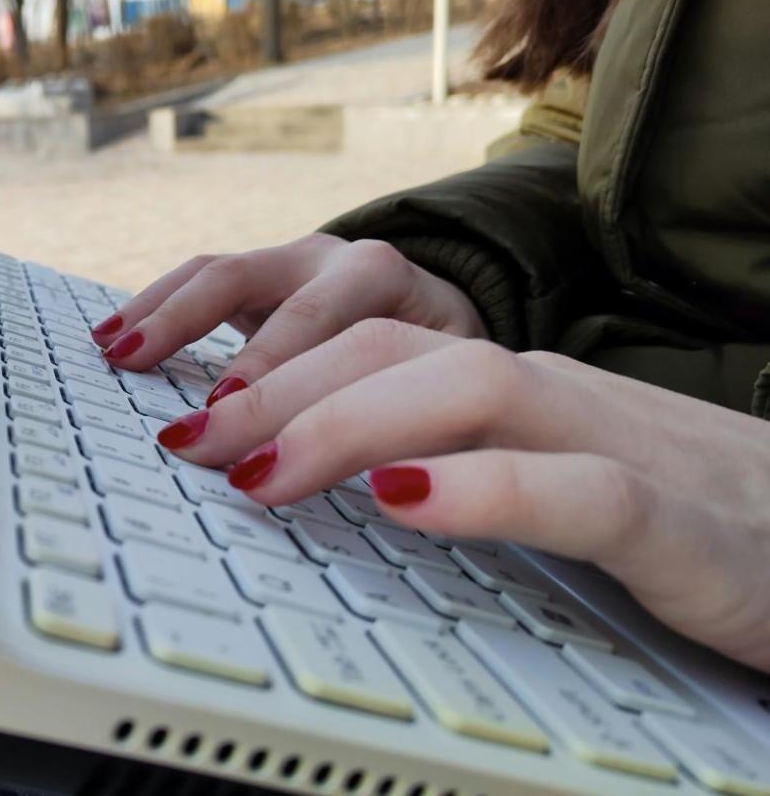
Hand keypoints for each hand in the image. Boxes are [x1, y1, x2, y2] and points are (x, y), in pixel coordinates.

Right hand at [92, 235, 486, 402]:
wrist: (448, 320)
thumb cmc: (448, 367)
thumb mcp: (448, 387)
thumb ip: (411, 413)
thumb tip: (381, 477)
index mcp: (381, 277)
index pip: (317, 315)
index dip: (270, 363)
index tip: (226, 409)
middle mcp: (329, 257)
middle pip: (245, 277)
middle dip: (189, 328)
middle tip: (140, 372)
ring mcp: (288, 262)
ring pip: (211, 272)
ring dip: (156, 311)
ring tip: (109, 350)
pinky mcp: (259, 280)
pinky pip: (196, 283)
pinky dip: (153, 308)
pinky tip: (113, 337)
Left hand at [156, 319, 769, 671]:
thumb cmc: (667, 510)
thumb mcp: (535, 473)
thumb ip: (445, 459)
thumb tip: (324, 477)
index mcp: (507, 385)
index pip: (371, 342)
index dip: (270, 368)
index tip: (186, 417)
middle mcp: (549, 392)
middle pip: (395, 350)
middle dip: (278, 388)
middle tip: (189, 444)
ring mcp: (612, 439)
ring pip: (470, 389)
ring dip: (349, 423)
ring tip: (261, 471)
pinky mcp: (675, 519)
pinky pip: (574, 488)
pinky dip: (483, 489)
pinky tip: (405, 502)